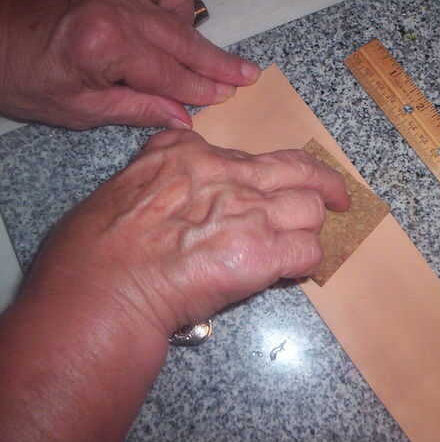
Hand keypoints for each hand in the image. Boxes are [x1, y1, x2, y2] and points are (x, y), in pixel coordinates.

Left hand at [0, 0, 259, 128]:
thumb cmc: (22, 77)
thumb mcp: (78, 110)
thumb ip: (136, 109)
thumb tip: (182, 116)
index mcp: (107, 45)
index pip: (171, 72)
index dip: (202, 88)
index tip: (228, 96)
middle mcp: (116, 9)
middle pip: (182, 41)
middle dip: (217, 62)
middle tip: (248, 74)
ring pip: (174, 13)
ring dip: (200, 38)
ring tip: (224, 59)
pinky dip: (174, 5)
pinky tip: (183, 22)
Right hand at [25, 130, 349, 337]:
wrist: (104, 288)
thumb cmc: (99, 247)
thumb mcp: (127, 181)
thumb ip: (160, 167)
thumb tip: (179, 173)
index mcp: (192, 153)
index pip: (251, 156)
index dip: (266, 176)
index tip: (274, 184)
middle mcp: (229, 175)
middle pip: (299, 170)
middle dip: (325, 183)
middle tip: (338, 197)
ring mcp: (250, 213)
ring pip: (311, 210)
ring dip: (309, 229)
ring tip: (300, 244)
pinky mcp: (263, 253)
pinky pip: (308, 252)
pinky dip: (306, 262)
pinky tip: (293, 270)